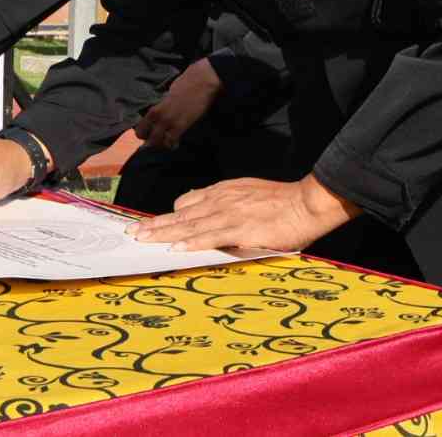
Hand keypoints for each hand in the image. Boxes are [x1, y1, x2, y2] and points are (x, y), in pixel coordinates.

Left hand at [127, 175, 360, 251]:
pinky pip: (210, 237)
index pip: (188, 202)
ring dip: (163, 233)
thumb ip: (233, 205)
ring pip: (188, 225)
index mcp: (225, 192)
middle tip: (132, 232)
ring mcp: (229, 214)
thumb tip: (216, 220)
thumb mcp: (252, 195)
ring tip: (142, 240)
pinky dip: (190, 243)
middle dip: (155, 224)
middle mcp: (221, 200)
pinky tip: (174, 249)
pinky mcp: (241, 230)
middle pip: (181, 214)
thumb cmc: (285, 203)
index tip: (152, 222)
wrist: (309, 202)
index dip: (169, 214)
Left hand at [133, 57, 221, 148]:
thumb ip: (161, 107)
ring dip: (162, 145)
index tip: (148, 135)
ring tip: (167, 142)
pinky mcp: (181, 125)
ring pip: (159, 142)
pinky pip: (172, 141)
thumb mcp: (166, 96)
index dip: (144, 134)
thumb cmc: (184, 84)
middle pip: (148, 139)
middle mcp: (158, 117)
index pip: (141, 128)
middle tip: (158, 141)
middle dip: (152, 143)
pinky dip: (172, 144)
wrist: (200, 81)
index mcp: (154, 108)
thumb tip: (157, 116)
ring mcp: (169, 122)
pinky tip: (176, 142)